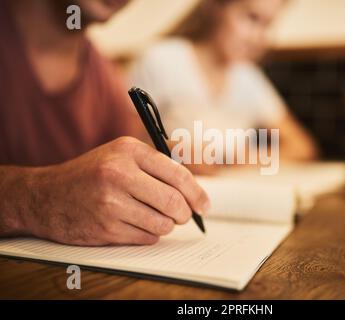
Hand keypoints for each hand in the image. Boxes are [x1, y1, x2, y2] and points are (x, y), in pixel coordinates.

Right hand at [4, 137, 209, 245]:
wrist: (46, 196)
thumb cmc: (91, 175)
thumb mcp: (120, 156)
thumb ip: (155, 167)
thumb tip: (193, 191)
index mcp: (128, 151)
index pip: (177, 174)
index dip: (197, 193)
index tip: (205, 205)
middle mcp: (119, 174)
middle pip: (173, 202)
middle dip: (184, 214)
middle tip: (183, 216)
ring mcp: (110, 202)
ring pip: (162, 223)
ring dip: (165, 225)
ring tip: (152, 218)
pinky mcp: (105, 227)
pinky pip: (146, 237)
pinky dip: (148, 235)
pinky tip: (134, 225)